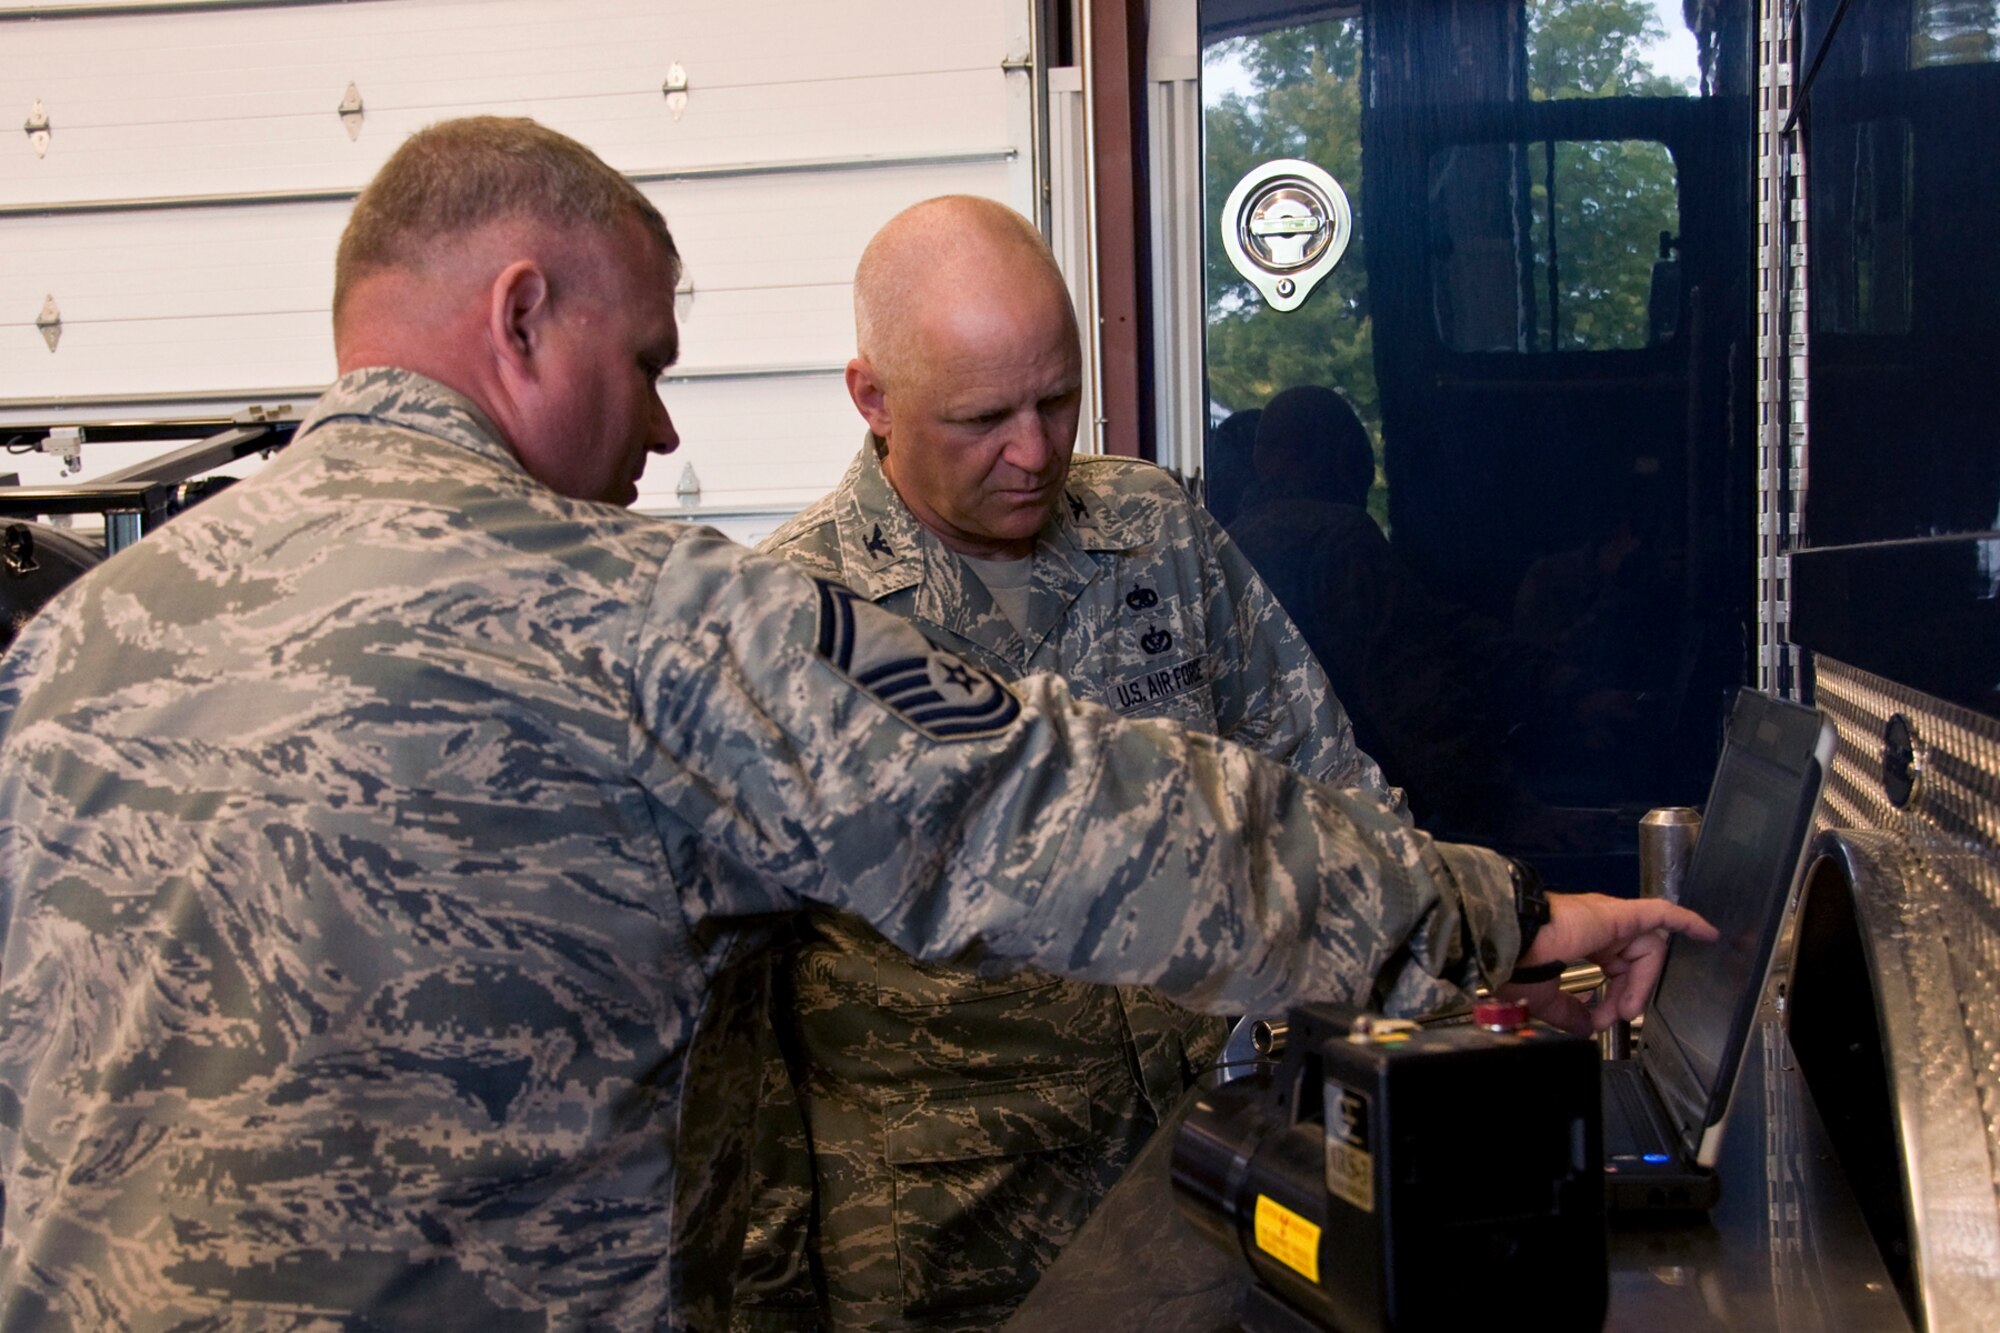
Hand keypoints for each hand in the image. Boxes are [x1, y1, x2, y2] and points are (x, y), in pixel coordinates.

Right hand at [1497, 892, 1717, 1034]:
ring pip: (1646, 949)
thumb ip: (1567, 1011)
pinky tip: (1707, 933)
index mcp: (1579, 939)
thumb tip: (1584, 1028)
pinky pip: (1662, 914)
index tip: (1598, 1020)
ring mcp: (1609, 917)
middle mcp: (1597, 925)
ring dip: (1642, 982)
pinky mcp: (1619, 914)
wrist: (1506, 938)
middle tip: (1617, 1015)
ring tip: (1628, 1006)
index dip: (1614, 997)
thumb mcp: (1542, 996)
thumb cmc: (1516, 961)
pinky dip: (1687, 921)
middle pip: (1633, 961)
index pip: (1615, 968)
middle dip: (1629, 993)